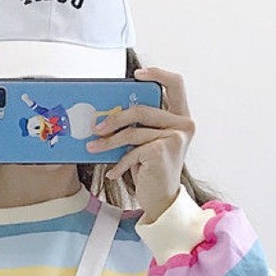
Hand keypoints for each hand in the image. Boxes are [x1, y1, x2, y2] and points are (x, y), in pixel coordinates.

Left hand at [85, 66, 194, 220]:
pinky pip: (132, 151)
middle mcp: (183, 125)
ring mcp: (175, 137)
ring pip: (132, 132)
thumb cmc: (152, 170)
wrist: (162, 201)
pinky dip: (119, 163)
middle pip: (142, 109)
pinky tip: (113, 173)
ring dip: (108, 142)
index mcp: (181, 117)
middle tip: (96, 127)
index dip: (157, 74)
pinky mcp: (162, 151)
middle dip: (115, 119)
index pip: (176, 84)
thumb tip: (110, 111)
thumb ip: (140, 125)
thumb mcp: (147, 142)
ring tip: (92, 147)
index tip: (136, 75)